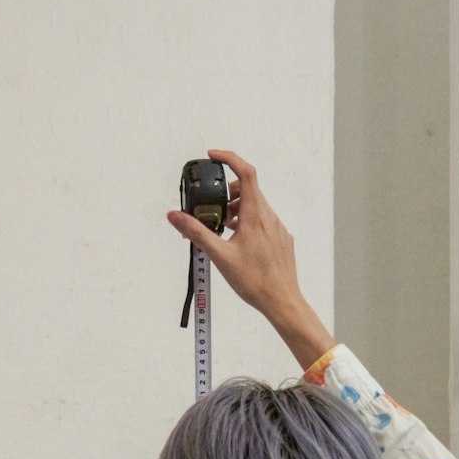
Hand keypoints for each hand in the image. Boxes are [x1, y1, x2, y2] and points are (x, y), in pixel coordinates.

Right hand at [167, 150, 332, 368]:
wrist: (282, 301)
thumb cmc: (254, 281)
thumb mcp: (220, 256)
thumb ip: (197, 233)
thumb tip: (175, 216)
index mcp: (255, 215)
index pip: (246, 172)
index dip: (230, 158)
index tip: (214, 156)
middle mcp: (269, 216)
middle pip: (249, 189)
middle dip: (229, 193)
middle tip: (215, 209)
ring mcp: (278, 228)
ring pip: (257, 206)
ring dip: (239, 209)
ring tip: (226, 229)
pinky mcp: (282, 239)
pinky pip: (264, 221)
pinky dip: (250, 223)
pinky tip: (241, 244)